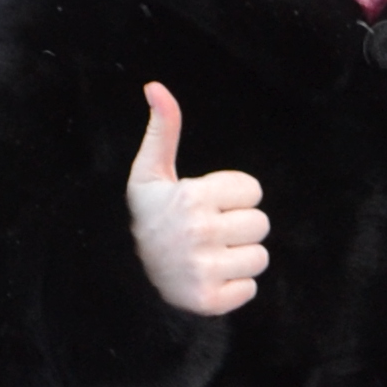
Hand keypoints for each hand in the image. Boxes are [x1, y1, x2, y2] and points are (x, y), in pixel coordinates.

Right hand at [126, 83, 267, 316]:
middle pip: (261, 224)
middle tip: (209, 232)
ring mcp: (205, 268)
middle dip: (239, 226)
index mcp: (193, 197)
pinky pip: (250, 289)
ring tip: (210, 254)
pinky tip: (210, 278)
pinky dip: (234, 287)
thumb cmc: (149, 216)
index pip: (254, 190)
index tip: (206, 204)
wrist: (125, 275)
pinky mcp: (210, 300)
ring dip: (239, 257)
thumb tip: (156, 86)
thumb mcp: (150, 173)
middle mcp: (200, 232)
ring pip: (259, 257)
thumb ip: (163, 130)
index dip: (233, 196)